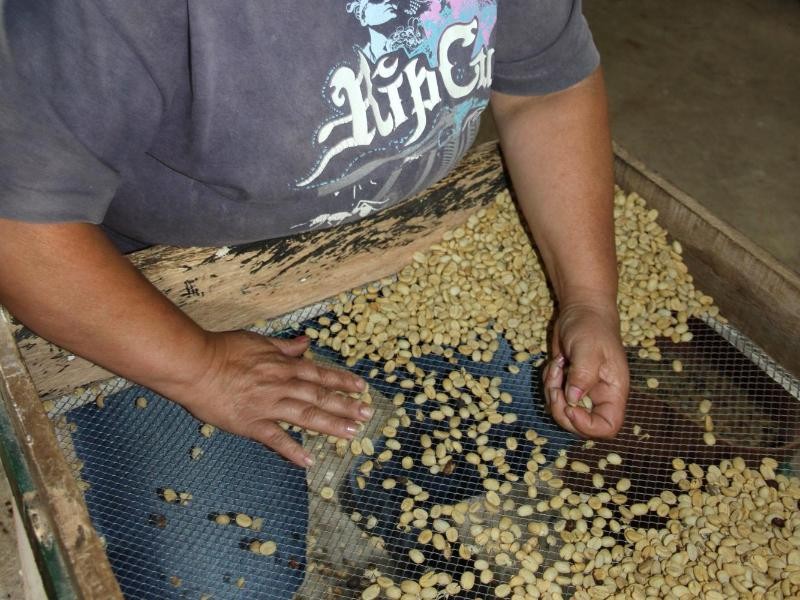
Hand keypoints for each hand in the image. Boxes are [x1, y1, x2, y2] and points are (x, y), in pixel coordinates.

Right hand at [166, 330, 369, 466]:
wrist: (194, 365)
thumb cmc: (222, 350)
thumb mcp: (258, 341)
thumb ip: (284, 346)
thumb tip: (306, 343)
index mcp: (283, 366)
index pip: (319, 373)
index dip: (342, 381)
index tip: (361, 387)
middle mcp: (281, 385)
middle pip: (320, 396)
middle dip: (346, 405)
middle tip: (367, 414)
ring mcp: (268, 406)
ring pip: (306, 416)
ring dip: (331, 425)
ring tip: (352, 434)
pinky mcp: (251, 424)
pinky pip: (276, 439)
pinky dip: (292, 451)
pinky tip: (308, 461)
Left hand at [542, 302, 628, 437]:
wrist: (582, 311)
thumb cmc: (591, 327)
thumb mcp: (588, 349)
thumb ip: (582, 375)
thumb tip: (573, 400)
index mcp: (613, 392)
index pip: (607, 427)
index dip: (587, 426)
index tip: (570, 407)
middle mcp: (599, 396)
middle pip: (579, 425)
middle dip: (560, 408)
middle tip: (555, 385)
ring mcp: (582, 392)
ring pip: (561, 410)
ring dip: (552, 392)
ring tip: (557, 366)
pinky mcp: (568, 384)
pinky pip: (553, 396)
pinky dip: (548, 383)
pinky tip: (555, 364)